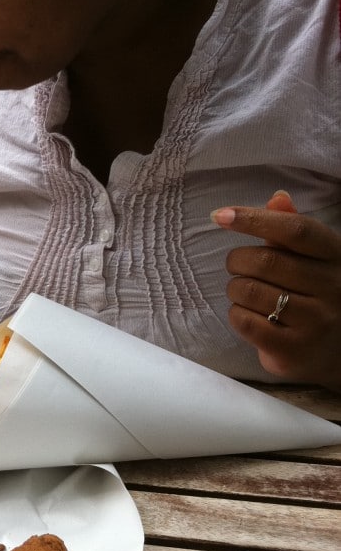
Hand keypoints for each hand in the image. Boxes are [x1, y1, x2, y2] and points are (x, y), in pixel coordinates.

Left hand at [212, 191, 340, 392]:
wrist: (338, 352)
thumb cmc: (317, 296)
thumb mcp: (314, 260)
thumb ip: (292, 229)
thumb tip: (277, 197)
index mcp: (335, 256)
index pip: (295, 230)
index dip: (254, 219)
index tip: (220, 215)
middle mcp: (332, 287)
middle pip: (265, 261)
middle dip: (237, 261)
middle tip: (237, 266)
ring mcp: (316, 321)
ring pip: (250, 291)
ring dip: (235, 289)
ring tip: (245, 293)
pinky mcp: (294, 350)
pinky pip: (245, 322)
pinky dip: (236, 315)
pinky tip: (248, 316)